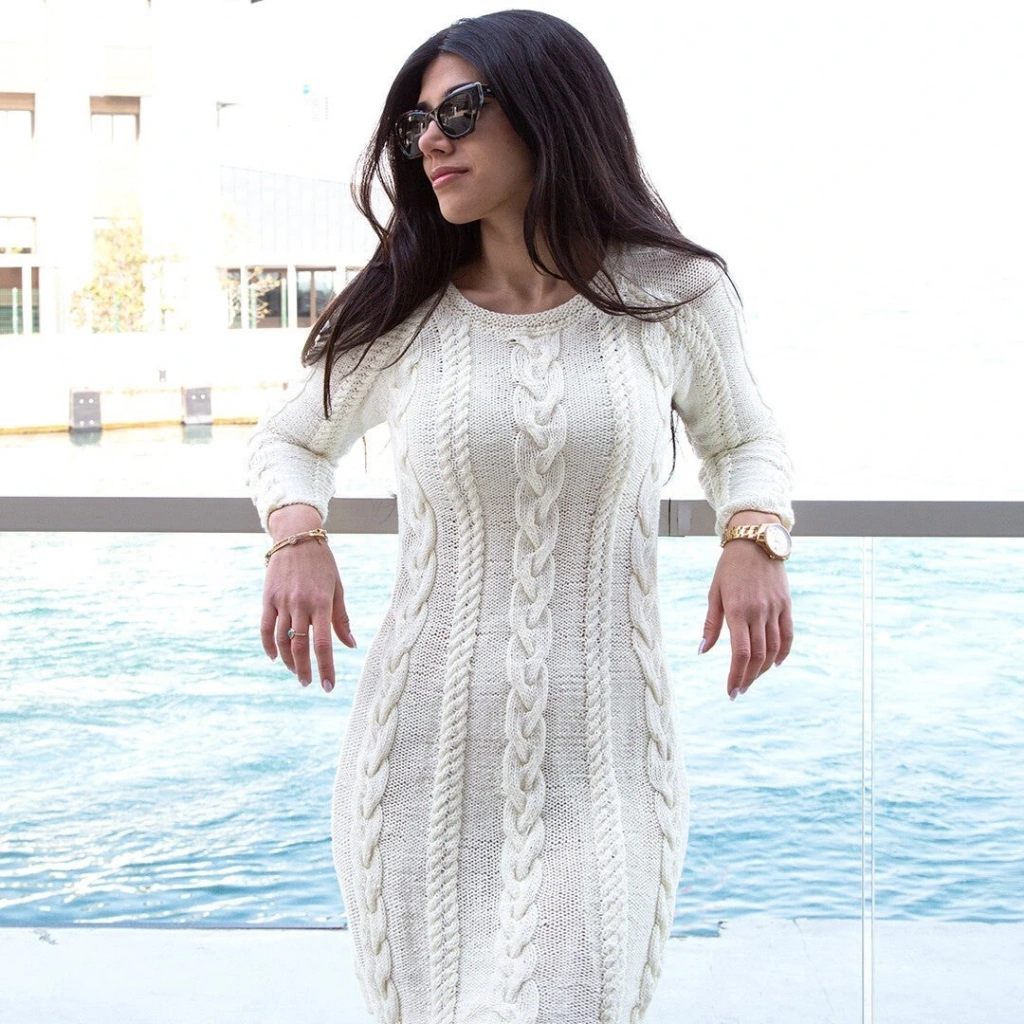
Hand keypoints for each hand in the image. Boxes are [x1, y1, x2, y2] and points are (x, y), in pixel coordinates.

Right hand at [260, 505, 355, 692]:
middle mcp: (300, 604)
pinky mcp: (267, 598)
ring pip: (281, 640)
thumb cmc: (323, 565)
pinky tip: (274, 657)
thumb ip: (341, 619)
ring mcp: (282, 602)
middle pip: (300, 646)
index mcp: (322, 603)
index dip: (326, 667)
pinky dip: (268, 645)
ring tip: (295, 672)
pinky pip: (265, 628)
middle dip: (304, 670)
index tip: (328, 686)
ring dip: (288, 660)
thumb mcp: (337, 589)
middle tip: (308, 684)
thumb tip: (351, 645)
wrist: (297, 538)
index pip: (324, 644)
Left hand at [700, 534, 792, 700]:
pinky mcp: (786, 604)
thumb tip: (702, 650)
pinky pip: (788, 635)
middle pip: (757, 655)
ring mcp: (775, 608)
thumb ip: (711, 623)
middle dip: (748, 677)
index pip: (740, 652)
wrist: (756, 541)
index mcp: (737, 609)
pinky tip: (775, 664)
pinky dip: (783, 653)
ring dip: (764, 669)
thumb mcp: (714, 593)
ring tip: (752, 678)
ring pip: (774, 648)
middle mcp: (758, 611)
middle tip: (740, 691)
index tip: (731, 691)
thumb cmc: (729, 568)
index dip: (736, 675)